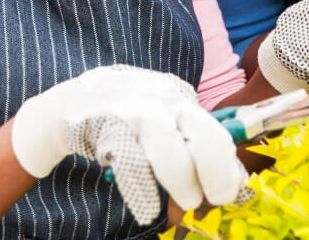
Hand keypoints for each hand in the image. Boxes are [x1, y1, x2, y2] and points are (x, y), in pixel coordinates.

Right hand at [9, 65, 247, 224]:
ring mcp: (136, 114)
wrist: (73, 101)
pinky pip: (134, 168)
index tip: (230, 192)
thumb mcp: (164, 117)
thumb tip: (235, 182)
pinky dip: (144, 194)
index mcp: (182, 99)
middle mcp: (165, 102)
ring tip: (186, 201)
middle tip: (212, 199)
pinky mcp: (109, 128)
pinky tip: (148, 209)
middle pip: (205, 139)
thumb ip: (194, 142)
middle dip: (215, 176)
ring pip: (172, 156)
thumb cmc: (129, 115)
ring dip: (183, 186)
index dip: (229, 168)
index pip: (218, 133)